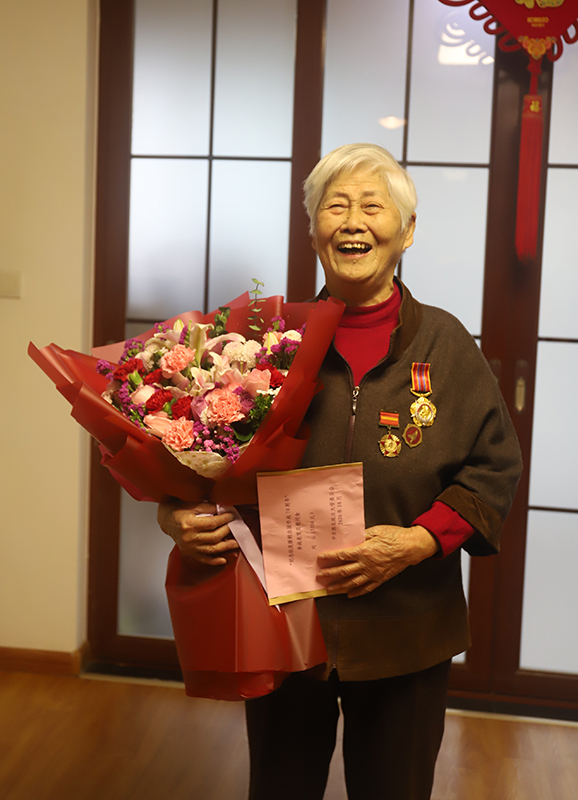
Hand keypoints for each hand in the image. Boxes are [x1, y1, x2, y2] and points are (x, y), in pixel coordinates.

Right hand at [157, 500, 237, 565]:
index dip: (225, 519)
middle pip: (214, 537)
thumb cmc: (178, 510)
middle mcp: (189, 538)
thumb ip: (209, 507)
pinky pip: (204, 559)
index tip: (232, 515)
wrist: (166, 519)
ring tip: (236, 543)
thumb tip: (224, 509)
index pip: (212, 523)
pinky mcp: (189, 553)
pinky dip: (214, 561)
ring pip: (211, 549)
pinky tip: (223, 559)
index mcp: (189, 524)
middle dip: (227, 531)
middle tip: (235, 526)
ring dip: (226, 547)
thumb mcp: (193, 504)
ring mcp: (189, 547)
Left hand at [316, 524, 438, 597]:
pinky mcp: (380, 579)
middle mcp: (366, 564)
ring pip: (353, 582)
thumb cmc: (394, 536)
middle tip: (319, 576)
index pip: (342, 556)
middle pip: (344, 571)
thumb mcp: (376, 531)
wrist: (411, 547)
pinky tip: (349, 595)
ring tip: (330, 589)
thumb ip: (362, 535)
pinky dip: (357, 592)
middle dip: (330, 574)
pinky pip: (366, 588)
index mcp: (363, 551)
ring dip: (340, 586)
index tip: (320, 559)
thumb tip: (350, 537)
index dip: (329, 558)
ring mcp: (373, 574)